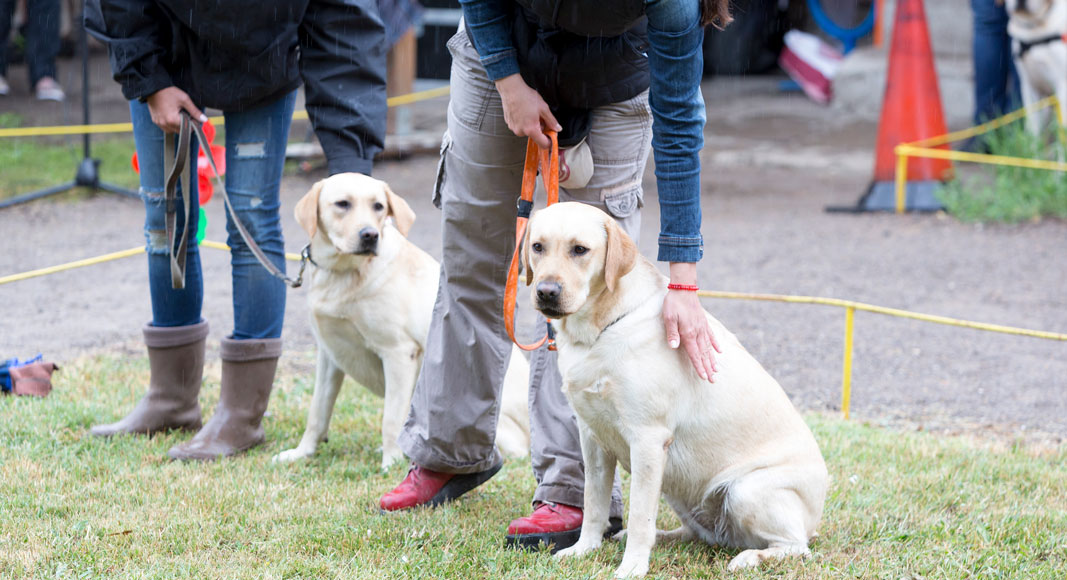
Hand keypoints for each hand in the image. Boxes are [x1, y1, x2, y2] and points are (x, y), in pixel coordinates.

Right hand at [146, 87, 207, 133]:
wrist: (154, 87)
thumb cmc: (169, 92)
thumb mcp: (184, 100)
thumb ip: (195, 111)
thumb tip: (204, 120)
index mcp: (172, 119)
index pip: (188, 128)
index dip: (193, 123)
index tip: (194, 117)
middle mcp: (165, 124)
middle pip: (180, 131)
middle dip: (185, 125)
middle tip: (186, 115)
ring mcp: (159, 123)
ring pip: (172, 131)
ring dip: (177, 126)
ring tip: (178, 115)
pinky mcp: (155, 121)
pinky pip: (165, 128)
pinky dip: (170, 125)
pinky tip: (172, 116)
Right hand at [494, 74, 560, 148]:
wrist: (511, 89)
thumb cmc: (525, 97)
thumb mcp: (543, 108)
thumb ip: (551, 121)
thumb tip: (557, 128)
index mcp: (531, 129)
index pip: (543, 143)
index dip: (549, 141)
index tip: (551, 136)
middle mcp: (521, 131)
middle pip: (535, 136)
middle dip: (540, 128)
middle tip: (540, 116)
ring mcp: (514, 128)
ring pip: (527, 131)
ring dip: (531, 125)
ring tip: (531, 112)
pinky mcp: (509, 124)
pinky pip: (520, 126)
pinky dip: (524, 122)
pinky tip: (524, 112)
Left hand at [662, 263, 720, 381]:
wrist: (684, 288)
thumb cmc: (673, 303)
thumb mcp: (669, 317)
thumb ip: (672, 332)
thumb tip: (674, 346)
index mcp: (689, 333)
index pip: (694, 354)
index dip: (699, 366)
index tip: (704, 377)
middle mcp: (698, 332)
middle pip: (703, 353)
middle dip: (708, 368)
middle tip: (713, 380)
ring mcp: (702, 327)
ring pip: (709, 347)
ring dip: (713, 359)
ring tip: (717, 370)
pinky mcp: (703, 321)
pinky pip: (711, 335)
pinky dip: (715, 344)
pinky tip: (720, 351)